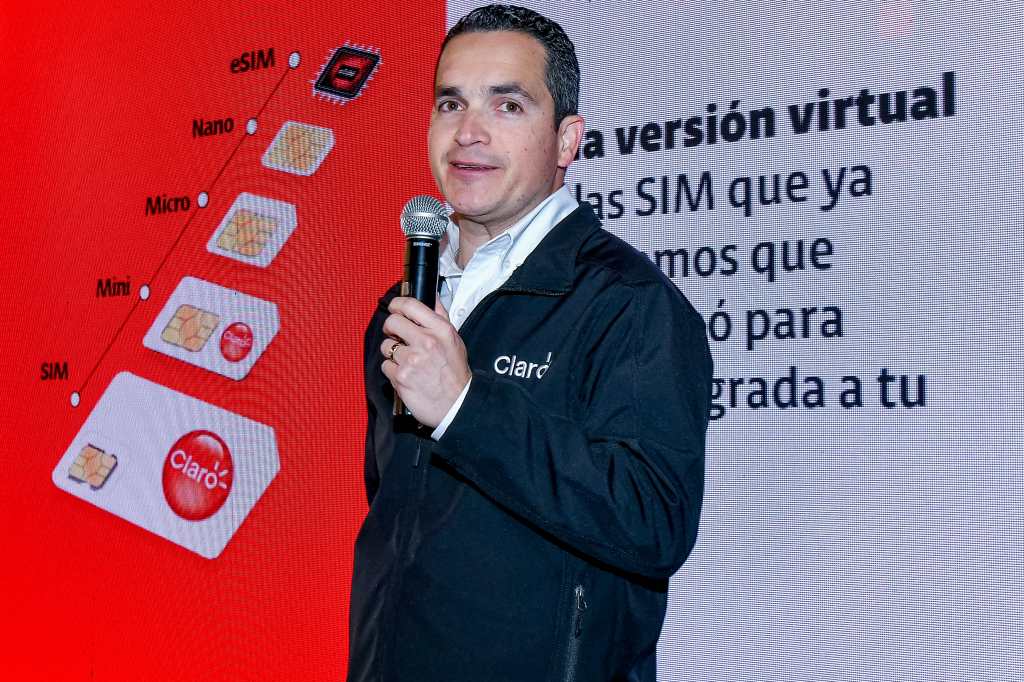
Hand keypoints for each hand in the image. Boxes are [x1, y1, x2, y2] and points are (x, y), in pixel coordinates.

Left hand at [380, 296, 470, 427]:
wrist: (456, 405)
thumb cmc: (455, 374)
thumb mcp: (454, 340)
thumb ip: (440, 317)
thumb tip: (432, 297)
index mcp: (440, 330)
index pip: (411, 305)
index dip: (397, 304)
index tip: (394, 307)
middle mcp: (426, 342)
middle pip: (392, 322)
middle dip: (391, 328)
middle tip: (396, 336)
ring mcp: (411, 360)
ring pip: (386, 346)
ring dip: (392, 353)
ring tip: (406, 361)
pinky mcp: (400, 377)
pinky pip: (385, 366)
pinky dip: (392, 370)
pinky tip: (405, 374)